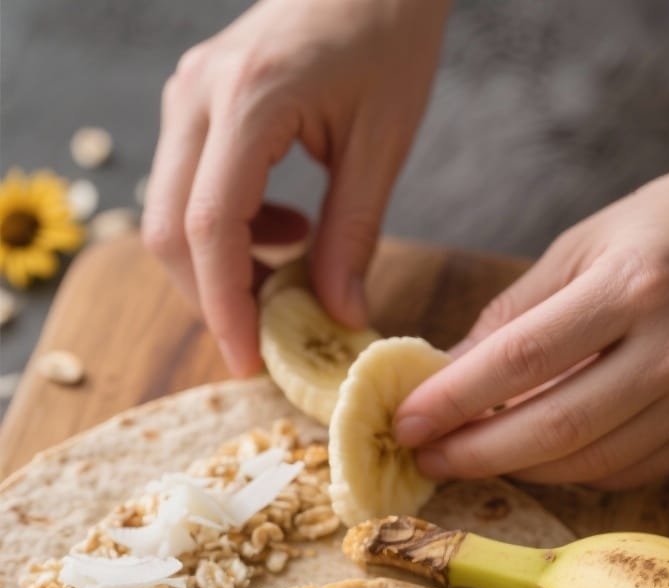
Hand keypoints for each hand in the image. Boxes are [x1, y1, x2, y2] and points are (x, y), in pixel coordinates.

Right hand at [143, 0, 449, 374]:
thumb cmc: (387, 33)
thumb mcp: (383, 142)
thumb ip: (353, 234)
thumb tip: (337, 315)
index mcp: (249, 100)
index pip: (209, 227)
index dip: (225, 305)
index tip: (250, 360)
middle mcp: (198, 96)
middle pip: (167, 229)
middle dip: (213, 297)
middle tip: (269, 337)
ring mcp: (187, 96)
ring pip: (169, 214)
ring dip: (221, 267)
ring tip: (291, 274)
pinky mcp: (193, 104)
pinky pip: (187, 189)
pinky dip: (227, 233)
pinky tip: (286, 231)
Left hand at [396, 158, 668, 487]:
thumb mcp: (595, 241)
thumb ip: (521, 309)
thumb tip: (451, 369)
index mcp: (635, 286)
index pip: (522, 358)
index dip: (456, 398)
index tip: (406, 420)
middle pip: (554, 427)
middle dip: (476, 451)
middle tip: (426, 457)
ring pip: (590, 462)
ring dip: (518, 468)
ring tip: (468, 457)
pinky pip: (628, 469)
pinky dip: (572, 472)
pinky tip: (535, 458)